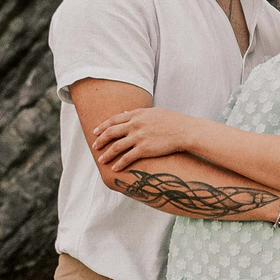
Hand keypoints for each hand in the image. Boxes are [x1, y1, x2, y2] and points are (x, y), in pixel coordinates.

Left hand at [90, 107, 207, 173]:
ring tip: (101, 160)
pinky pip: (127, 157)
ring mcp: (139, 137)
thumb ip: (138, 113)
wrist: (185, 130)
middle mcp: (135, 124)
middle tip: (94, 146)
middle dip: (100, 140)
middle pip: (111, 132)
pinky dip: (119, 163)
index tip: (95, 131)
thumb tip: (127, 112)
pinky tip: (115, 168)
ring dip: (107, 154)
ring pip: (116, 146)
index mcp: (137, 114)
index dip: (103, 126)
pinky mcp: (144, 149)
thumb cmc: (173, 121)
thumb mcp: (154, 112)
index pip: (114, 119)